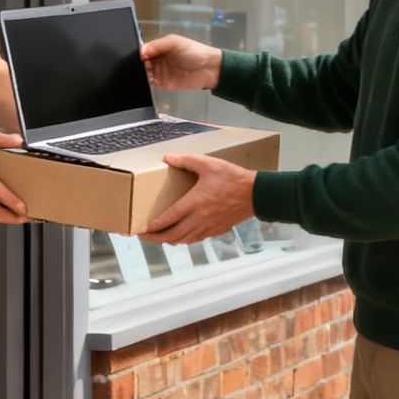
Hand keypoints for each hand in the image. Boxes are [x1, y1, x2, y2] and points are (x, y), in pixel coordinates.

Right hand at [140, 34, 222, 91]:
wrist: (208, 69)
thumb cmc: (194, 52)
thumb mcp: (175, 42)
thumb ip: (158, 45)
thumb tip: (142, 50)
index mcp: (160, 47)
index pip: (144, 49)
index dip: (140, 52)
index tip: (136, 55)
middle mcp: (158, 59)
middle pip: (142, 62)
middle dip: (138, 63)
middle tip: (138, 65)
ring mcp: (160, 72)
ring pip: (144, 73)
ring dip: (141, 73)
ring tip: (141, 72)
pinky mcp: (163, 83)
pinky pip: (150, 83)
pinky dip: (146, 82)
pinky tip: (145, 79)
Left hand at [141, 153, 255, 244]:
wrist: (255, 193)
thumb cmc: (232, 178)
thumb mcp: (208, 164)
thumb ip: (185, 161)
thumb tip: (167, 157)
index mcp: (195, 203)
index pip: (169, 219)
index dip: (154, 227)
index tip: (143, 229)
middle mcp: (200, 218)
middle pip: (173, 235)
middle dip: (156, 238)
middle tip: (145, 237)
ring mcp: (209, 227)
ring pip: (185, 240)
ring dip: (170, 240)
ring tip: (160, 237)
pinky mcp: (217, 230)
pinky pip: (197, 239)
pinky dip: (185, 240)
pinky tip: (182, 236)